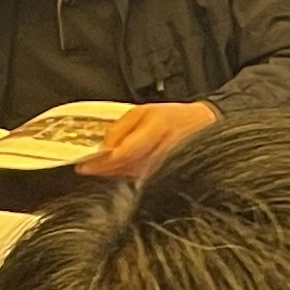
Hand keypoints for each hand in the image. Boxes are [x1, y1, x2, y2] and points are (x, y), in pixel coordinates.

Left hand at [82, 100, 214, 178]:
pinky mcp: (165, 176)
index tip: (84, 164)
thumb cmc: (176, 118)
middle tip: (86, 167)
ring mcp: (164, 167)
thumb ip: (122, 127)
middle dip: (103, 168)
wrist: (204, 128)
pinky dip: (126, 175)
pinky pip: (139, 178)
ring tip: (99, 167)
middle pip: (124, 167)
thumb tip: (103, 145)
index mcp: (156, 129)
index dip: (103, 161)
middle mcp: (162, 151)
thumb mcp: (144, 111)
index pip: (124, 153)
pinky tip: (118, 170)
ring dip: (113, 172)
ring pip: (131, 175)